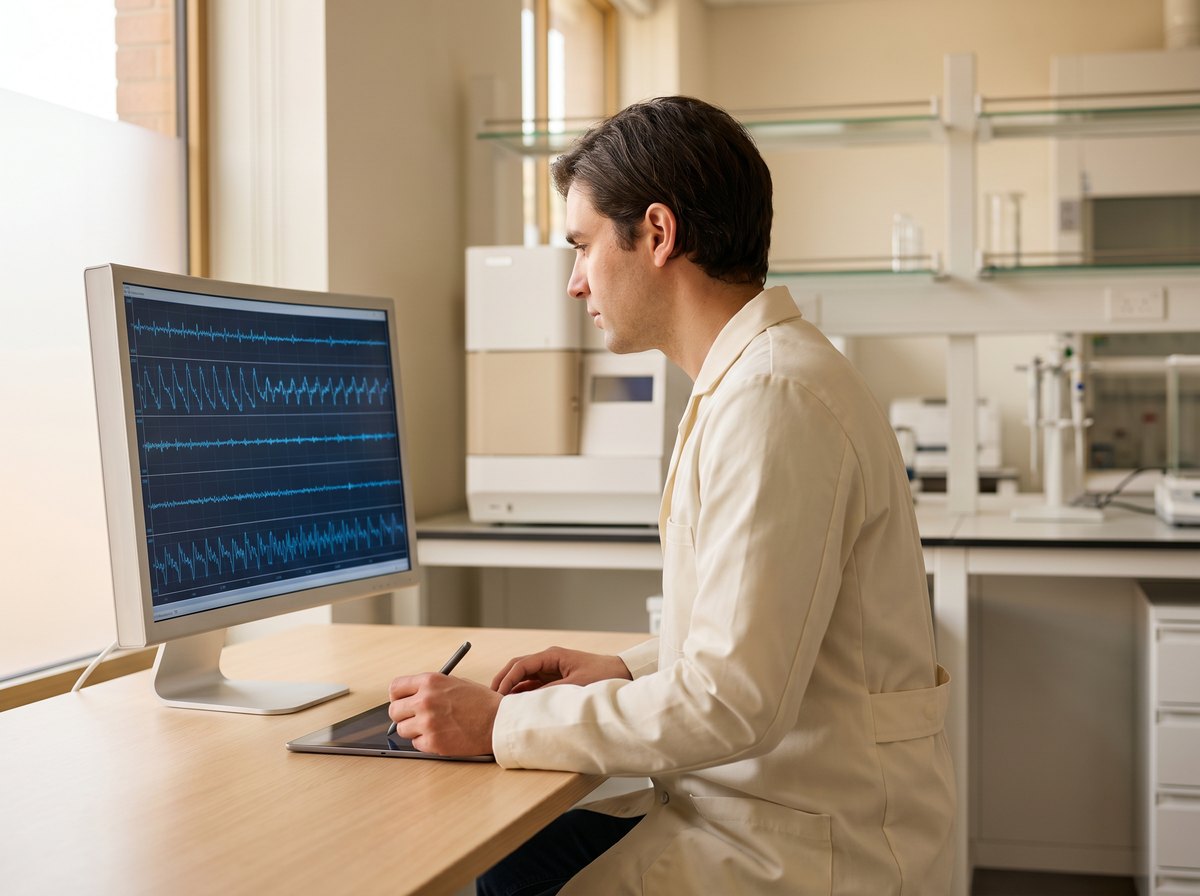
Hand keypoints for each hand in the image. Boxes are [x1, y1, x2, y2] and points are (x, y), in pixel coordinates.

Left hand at [387, 673, 500, 756]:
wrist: (498, 721)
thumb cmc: (481, 702)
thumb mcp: (454, 682)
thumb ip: (431, 688)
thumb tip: (411, 696)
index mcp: (430, 681)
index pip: (395, 688)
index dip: (398, 696)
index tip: (402, 701)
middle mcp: (425, 701)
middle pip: (394, 711)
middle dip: (403, 715)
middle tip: (413, 718)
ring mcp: (427, 723)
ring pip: (402, 730)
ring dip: (414, 730)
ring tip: (433, 727)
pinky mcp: (433, 743)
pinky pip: (416, 743)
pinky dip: (426, 742)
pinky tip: (442, 735)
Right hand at [492, 647, 631, 695]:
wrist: (620, 673)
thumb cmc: (602, 675)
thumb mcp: (575, 685)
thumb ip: (551, 692)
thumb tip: (528, 702)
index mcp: (552, 656)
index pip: (521, 665)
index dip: (507, 679)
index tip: (497, 694)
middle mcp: (548, 660)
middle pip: (517, 668)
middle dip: (502, 680)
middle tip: (490, 697)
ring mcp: (550, 669)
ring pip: (523, 677)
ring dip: (511, 688)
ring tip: (500, 703)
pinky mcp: (554, 679)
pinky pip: (532, 685)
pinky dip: (522, 692)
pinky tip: (515, 704)